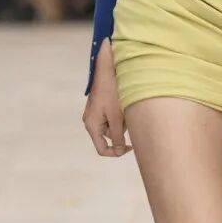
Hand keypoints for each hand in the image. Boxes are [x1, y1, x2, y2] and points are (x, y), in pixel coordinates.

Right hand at [82, 40, 132, 157]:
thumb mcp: (116, 117)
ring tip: (124, 107)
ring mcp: (95, 114)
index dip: (116, 152)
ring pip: (112, 127)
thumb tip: (119, 150)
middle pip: (108, 137)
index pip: (102, 149)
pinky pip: (111, 118)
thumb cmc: (111, 92)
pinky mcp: (100, 108)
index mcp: (91, 126)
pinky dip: (119, 115)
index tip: (130, 147)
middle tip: (128, 117)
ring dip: (121, 122)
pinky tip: (122, 103)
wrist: (106, 70)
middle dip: (121, 131)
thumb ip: (117, 136)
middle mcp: (90, 122)